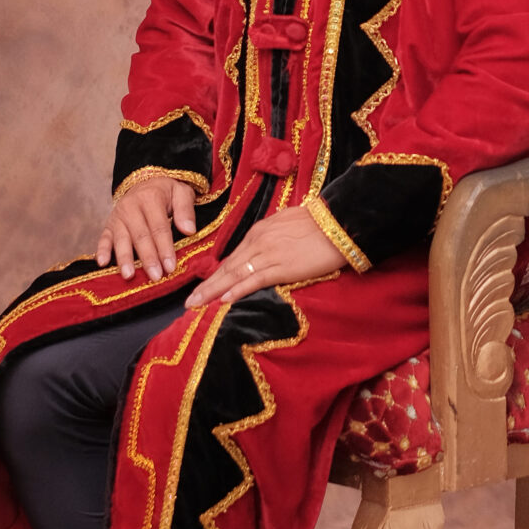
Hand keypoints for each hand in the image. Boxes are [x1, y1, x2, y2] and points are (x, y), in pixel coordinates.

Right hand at [95, 177, 199, 282]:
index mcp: (150, 198)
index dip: (165, 248)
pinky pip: (104, 238)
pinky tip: (102, 263)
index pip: (159, 227)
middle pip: (140, 236)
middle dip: (148, 258)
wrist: (145, 182)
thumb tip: (189, 230)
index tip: (171, 267)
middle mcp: (131, 207)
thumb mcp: (181, 192)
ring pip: (121, 239)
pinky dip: (102, 250)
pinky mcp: (109, 224)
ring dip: (124, 258)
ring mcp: (118, 216)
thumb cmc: (166, 192)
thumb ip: (185, 209)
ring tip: (129, 275)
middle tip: (156, 276)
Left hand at [183, 206, 346, 309]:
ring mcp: (269, 254)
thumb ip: (272, 237)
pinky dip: (238, 290)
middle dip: (206, 286)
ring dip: (213, 292)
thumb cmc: (319, 224)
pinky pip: (254, 279)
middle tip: (188, 302)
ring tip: (197, 305)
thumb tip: (265, 250)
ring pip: (234, 275)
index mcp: (259, 231)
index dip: (216, 275)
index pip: (233, 258)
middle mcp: (258, 242)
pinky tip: (224, 300)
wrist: (340, 222)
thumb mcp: (287, 225)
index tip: (202, 287)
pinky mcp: (282, 267)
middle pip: (227, 268)